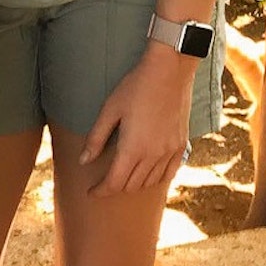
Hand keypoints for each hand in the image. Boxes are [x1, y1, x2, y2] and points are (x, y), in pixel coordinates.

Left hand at [79, 44, 194, 196]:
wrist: (169, 72)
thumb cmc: (135, 87)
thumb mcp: (110, 110)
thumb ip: (96, 138)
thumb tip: (84, 161)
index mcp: (133, 148)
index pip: (115, 182)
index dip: (101, 191)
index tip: (91, 193)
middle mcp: (154, 156)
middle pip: (131, 185)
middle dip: (115, 187)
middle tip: (102, 182)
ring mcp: (170, 152)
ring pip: (150, 182)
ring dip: (133, 184)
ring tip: (121, 176)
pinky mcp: (181, 146)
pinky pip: (168, 174)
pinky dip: (155, 178)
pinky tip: (147, 174)